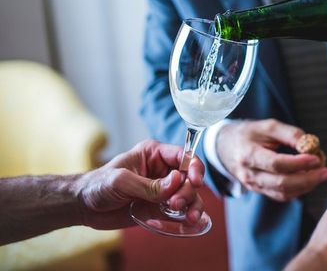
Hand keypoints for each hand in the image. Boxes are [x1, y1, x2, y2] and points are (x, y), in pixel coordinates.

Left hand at [75, 139, 204, 229]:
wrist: (84, 207)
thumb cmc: (98, 185)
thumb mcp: (121, 181)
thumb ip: (149, 184)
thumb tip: (177, 180)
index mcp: (154, 154)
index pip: (182, 155)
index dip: (192, 166)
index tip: (194, 181)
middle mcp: (163, 169)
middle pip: (189, 176)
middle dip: (188, 190)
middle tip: (175, 204)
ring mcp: (164, 189)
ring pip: (189, 194)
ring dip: (193, 204)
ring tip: (189, 217)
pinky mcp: (161, 207)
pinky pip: (181, 210)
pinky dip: (188, 215)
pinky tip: (189, 221)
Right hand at [217, 119, 326, 200]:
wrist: (227, 147)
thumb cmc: (250, 133)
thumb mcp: (267, 126)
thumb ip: (289, 133)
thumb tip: (309, 143)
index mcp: (248, 155)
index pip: (276, 164)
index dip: (298, 163)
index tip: (316, 158)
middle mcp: (250, 175)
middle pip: (281, 183)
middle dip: (308, 179)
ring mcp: (254, 186)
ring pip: (283, 193)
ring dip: (306, 186)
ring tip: (322, 174)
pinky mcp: (261, 191)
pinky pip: (282, 196)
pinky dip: (299, 190)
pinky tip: (310, 180)